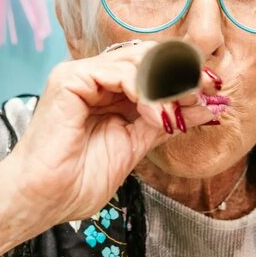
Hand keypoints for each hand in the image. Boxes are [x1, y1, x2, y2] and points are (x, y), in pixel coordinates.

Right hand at [2, 41, 217, 232]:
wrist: (43, 199)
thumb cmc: (76, 181)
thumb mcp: (134, 146)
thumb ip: (164, 122)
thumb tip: (205, 107)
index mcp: (106, 92)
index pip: (152, 68)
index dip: (183, 76)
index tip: (212, 93)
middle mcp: (93, 78)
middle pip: (147, 56)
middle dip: (180, 75)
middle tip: (202, 95)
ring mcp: (80, 76)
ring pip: (137, 60)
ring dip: (165, 85)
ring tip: (175, 112)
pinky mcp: (70, 78)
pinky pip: (118, 70)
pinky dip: (144, 90)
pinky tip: (152, 114)